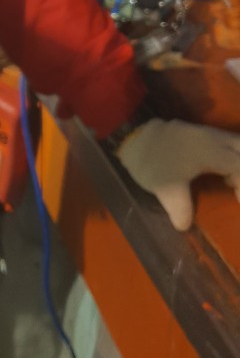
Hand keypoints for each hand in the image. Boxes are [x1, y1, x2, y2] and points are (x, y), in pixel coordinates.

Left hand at [116, 118, 239, 230]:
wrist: (129, 137)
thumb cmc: (151, 163)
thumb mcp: (166, 190)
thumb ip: (180, 210)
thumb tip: (184, 226)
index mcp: (210, 151)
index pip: (239, 164)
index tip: (237, 199)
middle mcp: (212, 137)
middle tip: (236, 188)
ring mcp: (204, 131)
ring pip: (234, 142)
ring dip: (237, 160)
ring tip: (229, 182)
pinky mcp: (195, 130)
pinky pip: (223, 140)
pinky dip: (228, 154)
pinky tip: (216, 171)